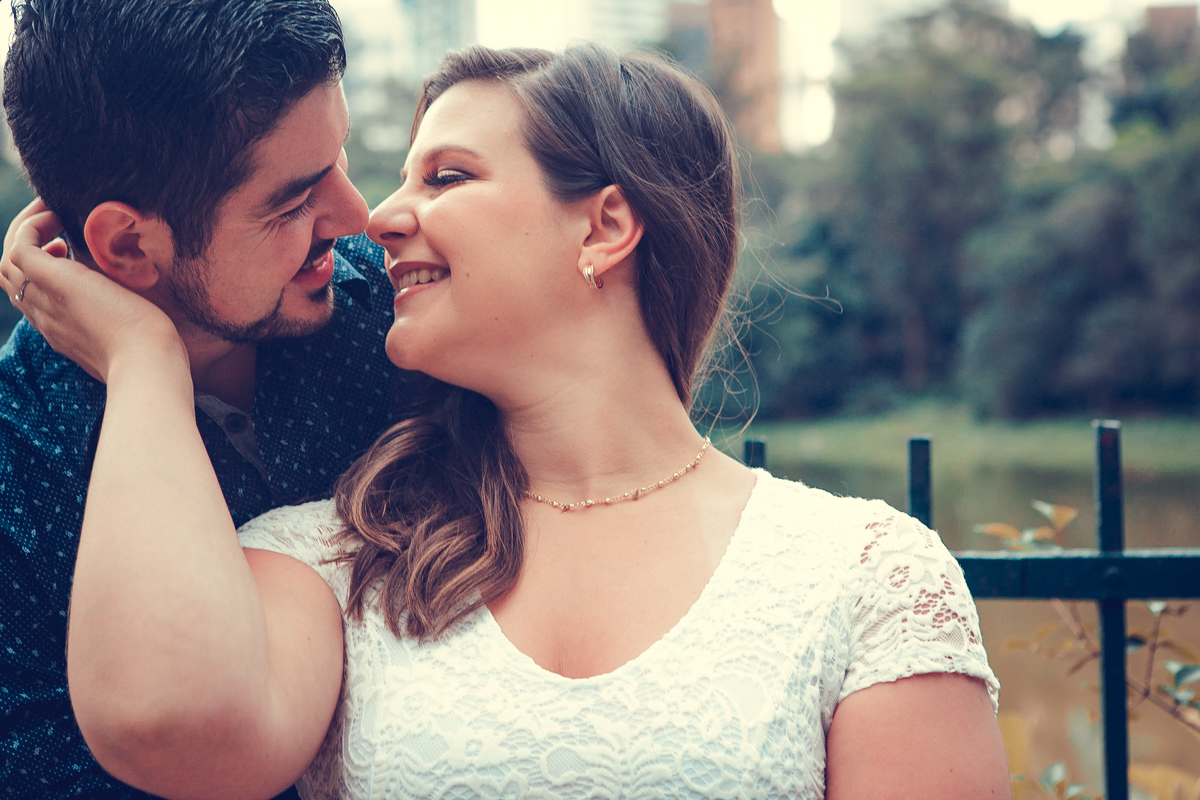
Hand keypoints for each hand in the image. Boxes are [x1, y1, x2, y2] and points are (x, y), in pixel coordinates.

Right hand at [0, 201, 184, 382]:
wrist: (148, 363)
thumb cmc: (152, 349)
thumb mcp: (130, 330)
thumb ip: (125, 316)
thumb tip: (145, 298)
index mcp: (61, 328)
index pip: (30, 294)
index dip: (39, 267)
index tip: (64, 248)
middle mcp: (45, 317)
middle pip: (9, 275)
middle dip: (24, 243)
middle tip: (49, 220)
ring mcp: (45, 300)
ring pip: (7, 261)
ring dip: (23, 230)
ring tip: (51, 212)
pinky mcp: (55, 283)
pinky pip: (20, 247)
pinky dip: (33, 226)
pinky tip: (59, 217)